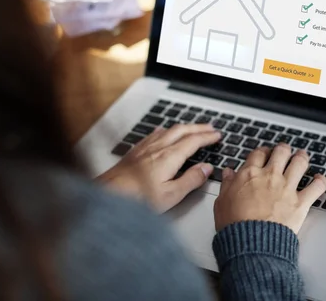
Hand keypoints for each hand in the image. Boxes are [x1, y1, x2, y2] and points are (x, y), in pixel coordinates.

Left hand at [98, 124, 219, 212]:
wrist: (108, 194)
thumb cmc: (137, 198)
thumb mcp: (171, 194)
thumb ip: (191, 180)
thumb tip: (207, 169)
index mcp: (170, 157)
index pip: (194, 141)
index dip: (207, 137)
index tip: (217, 136)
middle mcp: (158, 147)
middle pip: (183, 130)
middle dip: (199, 127)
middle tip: (210, 128)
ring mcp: (146, 147)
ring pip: (169, 129)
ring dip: (184, 127)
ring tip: (192, 128)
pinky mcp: (136, 151)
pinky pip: (155, 133)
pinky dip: (166, 130)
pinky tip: (163, 131)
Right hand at [214, 144, 325, 233]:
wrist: (250, 242)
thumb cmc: (234, 225)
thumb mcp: (222, 202)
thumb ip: (227, 184)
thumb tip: (228, 173)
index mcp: (250, 174)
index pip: (259, 153)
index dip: (263, 151)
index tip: (264, 153)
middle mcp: (270, 176)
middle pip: (281, 152)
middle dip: (284, 149)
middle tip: (285, 151)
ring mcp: (287, 188)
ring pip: (300, 162)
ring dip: (302, 157)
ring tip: (302, 156)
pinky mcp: (300, 202)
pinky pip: (316, 187)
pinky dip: (321, 181)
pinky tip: (320, 179)